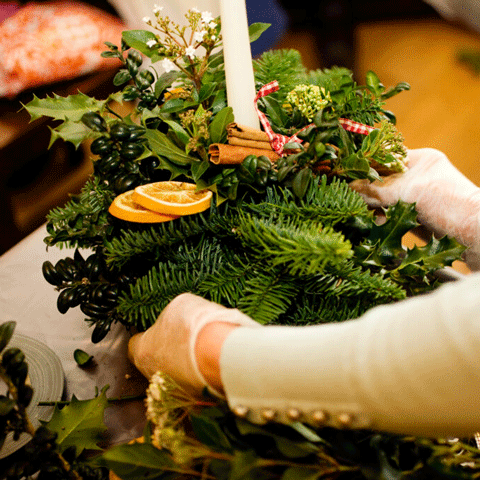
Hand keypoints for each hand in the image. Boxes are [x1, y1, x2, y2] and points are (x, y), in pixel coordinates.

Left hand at [128, 293, 259, 395]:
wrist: (220, 352)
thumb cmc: (194, 327)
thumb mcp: (181, 305)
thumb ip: (173, 314)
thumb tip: (176, 318)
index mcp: (143, 350)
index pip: (135, 344)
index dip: (148, 335)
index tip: (160, 330)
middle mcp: (152, 375)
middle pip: (155, 361)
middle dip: (169, 351)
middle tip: (186, 339)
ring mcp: (173, 391)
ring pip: (176, 376)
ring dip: (186, 365)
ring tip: (204, 350)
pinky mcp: (194, 401)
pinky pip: (195, 386)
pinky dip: (203, 377)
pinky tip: (214, 363)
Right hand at [350, 148, 479, 269]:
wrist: (475, 236)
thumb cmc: (446, 204)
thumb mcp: (405, 192)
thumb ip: (374, 190)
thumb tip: (347, 186)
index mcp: (421, 160)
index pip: (385, 158)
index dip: (365, 166)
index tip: (347, 175)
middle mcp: (420, 177)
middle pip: (383, 181)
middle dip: (368, 191)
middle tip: (353, 199)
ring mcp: (419, 199)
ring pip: (386, 200)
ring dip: (374, 208)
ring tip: (366, 215)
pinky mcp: (418, 220)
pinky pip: (393, 217)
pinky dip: (383, 221)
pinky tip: (376, 225)